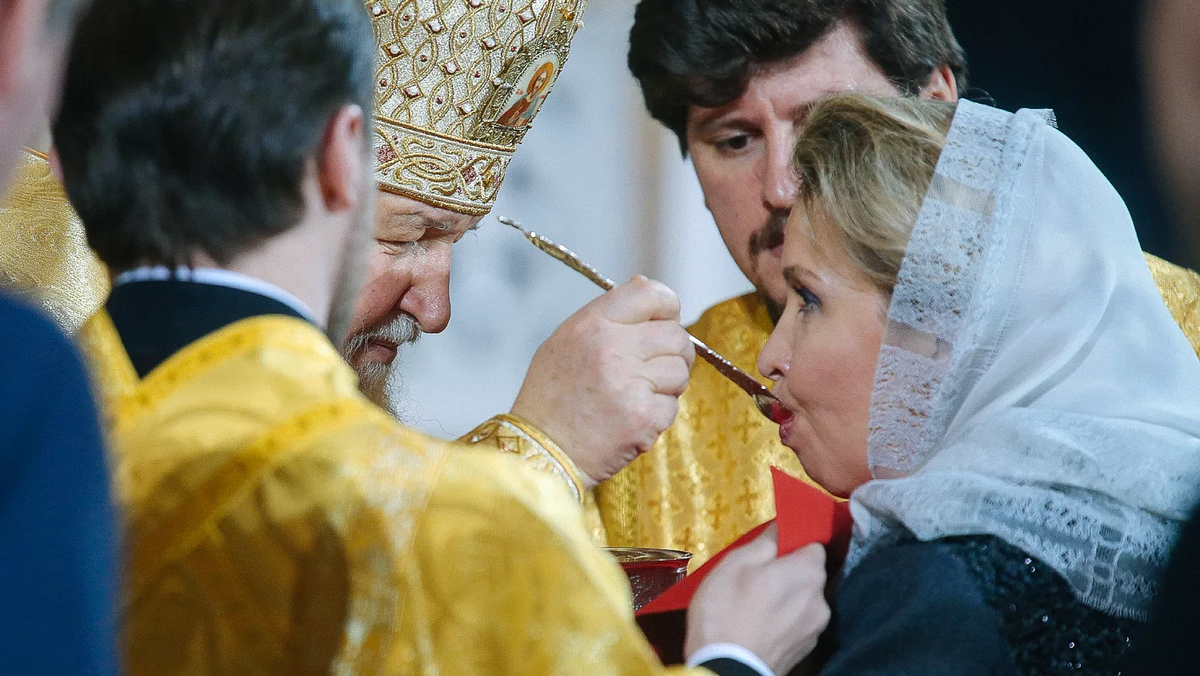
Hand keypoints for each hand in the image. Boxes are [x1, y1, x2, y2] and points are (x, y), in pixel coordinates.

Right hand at [511, 276, 695, 487]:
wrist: (540, 451)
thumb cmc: (551, 397)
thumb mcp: (566, 341)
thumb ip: (608, 313)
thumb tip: (647, 285)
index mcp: (592, 324)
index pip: (650, 294)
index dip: (666, 306)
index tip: (665, 320)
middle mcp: (612, 349)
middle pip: (675, 334)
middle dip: (672, 351)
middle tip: (654, 367)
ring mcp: (630, 384)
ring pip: (680, 370)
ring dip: (667, 384)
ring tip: (637, 395)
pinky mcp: (644, 418)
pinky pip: (673, 406)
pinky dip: (658, 414)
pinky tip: (631, 418)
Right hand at [685, 526, 830, 675]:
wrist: (725, 670)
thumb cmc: (727, 610)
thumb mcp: (735, 564)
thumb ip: (764, 543)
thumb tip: (780, 529)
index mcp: (808, 573)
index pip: (813, 545)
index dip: (792, 544)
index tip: (770, 550)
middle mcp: (821, 601)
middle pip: (810, 576)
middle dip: (788, 573)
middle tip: (755, 578)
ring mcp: (815, 630)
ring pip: (803, 602)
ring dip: (786, 599)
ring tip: (755, 606)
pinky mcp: (805, 652)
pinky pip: (796, 625)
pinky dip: (783, 621)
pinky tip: (759, 626)